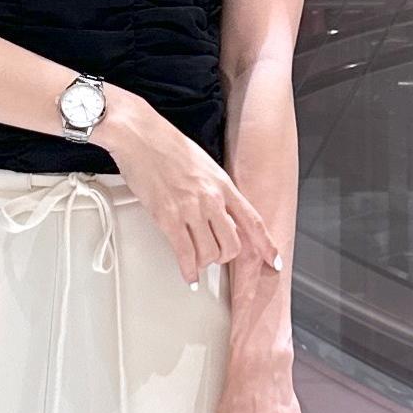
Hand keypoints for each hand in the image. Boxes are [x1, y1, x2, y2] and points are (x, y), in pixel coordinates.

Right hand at [100, 88, 279, 285]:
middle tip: (214, 256)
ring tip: (195, 259)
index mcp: (223, 184)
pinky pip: (185, 255)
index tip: (273, 260)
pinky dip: (188, 271)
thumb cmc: (165, 145)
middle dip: (224, 257)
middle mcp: (212, 199)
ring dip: (203, 262)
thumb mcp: (203, 164)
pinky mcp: (169, 218)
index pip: (252, 221)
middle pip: (232, 245)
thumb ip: (214, 189)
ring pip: (210, 254)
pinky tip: (188, 276)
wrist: (139, 135)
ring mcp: (191, 210)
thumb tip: (217, 211)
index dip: (266, 245)